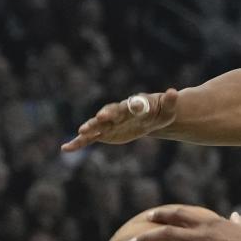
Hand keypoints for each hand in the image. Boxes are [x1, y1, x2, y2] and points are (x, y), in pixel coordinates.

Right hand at [60, 88, 178, 151]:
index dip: (129, 107)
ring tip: (82, 131)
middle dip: (105, 115)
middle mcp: (118, 112)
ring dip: (90, 127)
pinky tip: (65, 148)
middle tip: (100, 118)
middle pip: (109, 113)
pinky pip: (89, 139)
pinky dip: (78, 142)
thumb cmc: (159, 112)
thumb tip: (174, 92)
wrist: (148, 118)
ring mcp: (109, 123)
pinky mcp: (104, 133)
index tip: (128, 107)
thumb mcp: (167, 110)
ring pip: (97, 125)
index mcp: (133, 105)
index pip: (130, 105)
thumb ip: (170, 101)